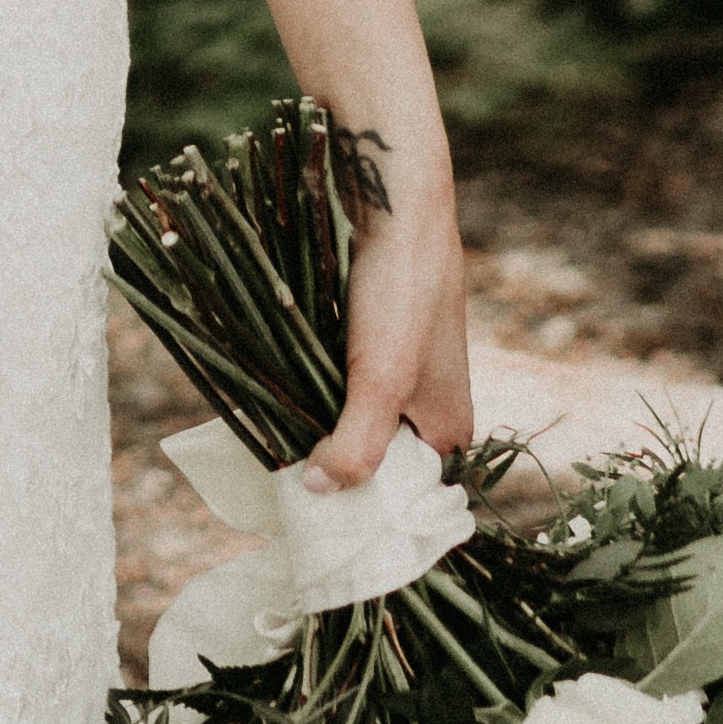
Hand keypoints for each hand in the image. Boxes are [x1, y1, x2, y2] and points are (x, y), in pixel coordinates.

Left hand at [305, 158, 474, 488]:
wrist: (394, 207)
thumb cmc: (401, 294)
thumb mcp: (380, 381)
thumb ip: (355, 445)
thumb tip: (317, 491)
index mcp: (450, 433)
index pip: (404, 498)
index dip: (361, 508)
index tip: (311, 516)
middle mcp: (429, 410)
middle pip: (373, 461)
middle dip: (331, 464)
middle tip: (281, 478)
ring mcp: (400, 376)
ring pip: (348, 421)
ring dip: (314, 428)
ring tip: (272, 442)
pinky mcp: (372, 344)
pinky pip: (337, 386)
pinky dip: (311, 393)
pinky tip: (277, 397)